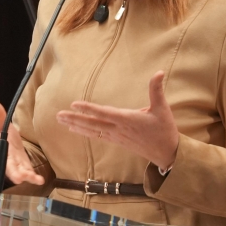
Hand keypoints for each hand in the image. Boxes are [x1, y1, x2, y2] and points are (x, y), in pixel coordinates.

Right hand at [0, 99, 45, 184]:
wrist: (11, 148)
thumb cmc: (5, 138)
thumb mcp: (1, 125)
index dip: (1, 157)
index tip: (3, 157)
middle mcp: (5, 161)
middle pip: (8, 168)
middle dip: (13, 173)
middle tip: (18, 178)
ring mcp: (15, 168)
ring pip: (19, 174)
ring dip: (26, 177)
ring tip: (34, 179)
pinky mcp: (24, 171)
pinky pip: (28, 175)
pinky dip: (33, 178)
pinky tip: (40, 180)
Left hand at [55, 71, 179, 169]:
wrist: (167, 153)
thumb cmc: (164, 130)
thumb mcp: (162, 108)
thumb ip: (157, 90)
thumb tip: (158, 72)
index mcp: (128, 120)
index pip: (105, 113)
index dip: (89, 109)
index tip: (74, 104)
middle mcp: (119, 129)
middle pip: (93, 124)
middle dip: (75, 119)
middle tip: (58, 115)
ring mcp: (117, 136)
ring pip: (92, 131)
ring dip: (76, 125)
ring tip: (61, 121)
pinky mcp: (117, 141)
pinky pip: (97, 136)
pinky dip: (85, 132)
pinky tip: (75, 129)